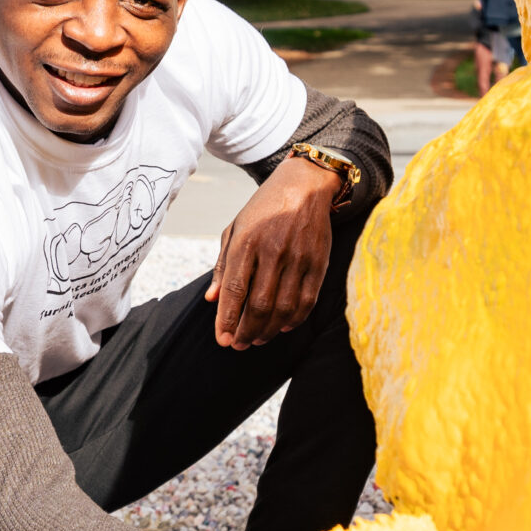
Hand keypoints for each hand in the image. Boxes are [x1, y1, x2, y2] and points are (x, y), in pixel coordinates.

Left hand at [204, 155, 338, 348]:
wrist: (305, 185)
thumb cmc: (263, 210)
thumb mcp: (235, 229)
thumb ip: (222, 265)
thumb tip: (211, 300)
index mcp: (246, 241)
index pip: (234, 289)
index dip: (227, 319)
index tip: (222, 339)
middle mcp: (273, 251)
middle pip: (258, 305)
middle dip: (246, 332)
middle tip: (239, 345)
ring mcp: (298, 257)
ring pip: (283, 308)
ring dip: (268, 330)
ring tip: (257, 339)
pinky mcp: (319, 262)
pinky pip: (307, 300)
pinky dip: (294, 320)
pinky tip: (282, 327)